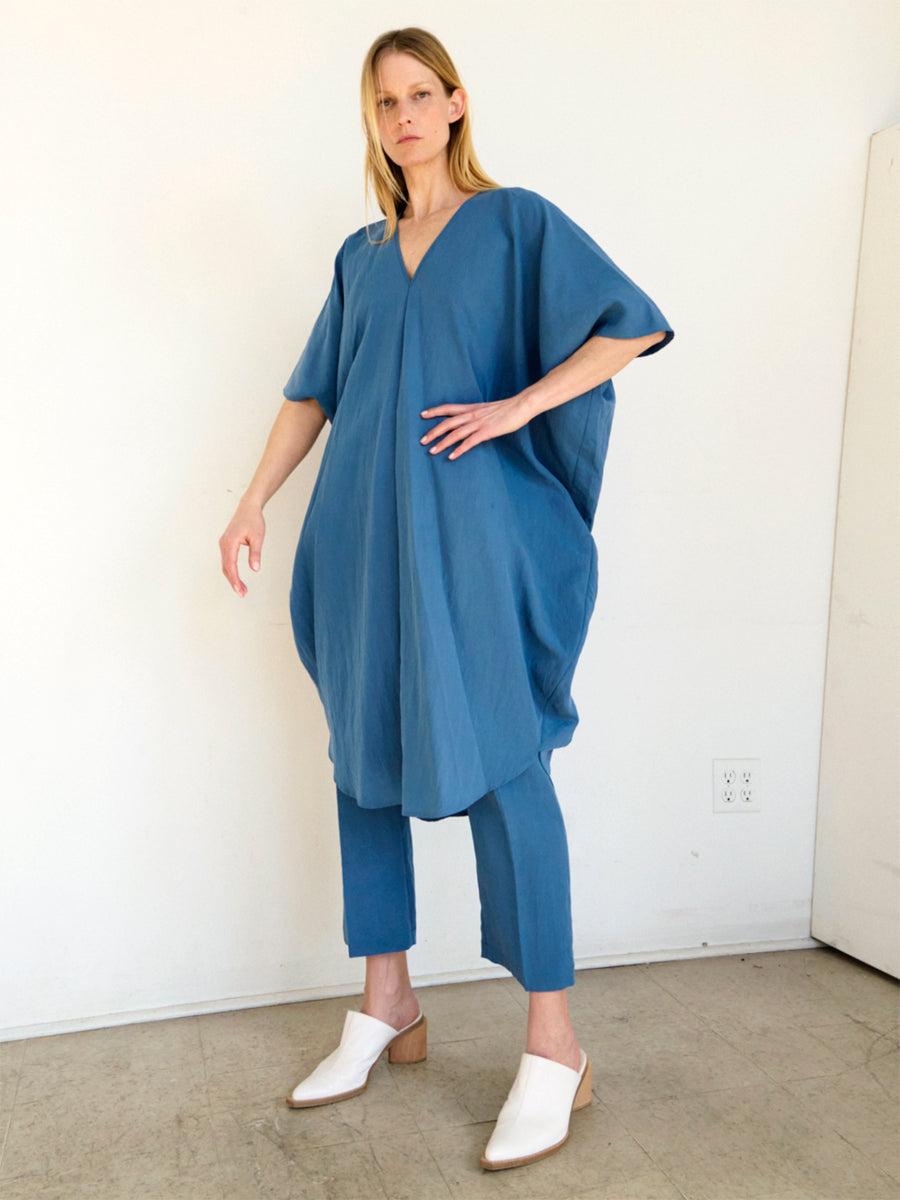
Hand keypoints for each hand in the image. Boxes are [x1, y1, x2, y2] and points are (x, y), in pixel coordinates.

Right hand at [219, 501, 265, 596]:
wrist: (248, 508)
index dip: (235, 579)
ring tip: (242, 589)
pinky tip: (238, 579)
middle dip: (233, 582)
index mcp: (230, 541)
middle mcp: (224, 543)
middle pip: (226, 567)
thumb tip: (255, 569)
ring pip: (225, 565)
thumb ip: (255, 553)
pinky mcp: (226, 544)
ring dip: (232, 578)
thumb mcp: (258, 537)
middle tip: (243, 594)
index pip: (231, 565)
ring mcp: (223, 544)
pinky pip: (227, 561)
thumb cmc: (254, 521)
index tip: (240, 590)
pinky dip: (231, 571)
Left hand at [419, 394, 533, 458]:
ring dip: (442, 443)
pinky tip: (452, 456)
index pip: (449, 408)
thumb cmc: (508, 408)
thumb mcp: (488, 410)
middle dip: (433, 432)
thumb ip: (478, 415)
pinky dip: (459, 450)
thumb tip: (471, 423)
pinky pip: (469, 442)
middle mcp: (472, 415)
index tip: (422, 414)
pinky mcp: (487, 431)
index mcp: (472, 408)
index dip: (435, 411)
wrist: (521, 405)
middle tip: (422, 441)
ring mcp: (479, 423)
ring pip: (455, 433)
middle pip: (447, 423)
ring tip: (432, 451)